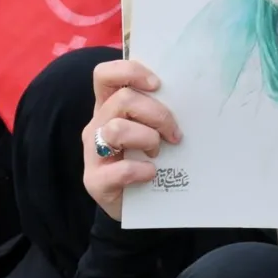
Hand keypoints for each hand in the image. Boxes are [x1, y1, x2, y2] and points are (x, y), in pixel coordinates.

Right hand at [83, 60, 181, 220]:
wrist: (137, 206)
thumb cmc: (147, 159)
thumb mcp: (151, 130)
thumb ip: (157, 112)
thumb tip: (185, 97)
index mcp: (109, 107)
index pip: (105, 75)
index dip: (130, 71)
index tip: (157, 84)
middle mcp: (97, 125)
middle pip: (122, 100)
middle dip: (156, 114)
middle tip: (174, 133)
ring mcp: (92, 153)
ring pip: (117, 129)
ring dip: (147, 139)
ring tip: (158, 153)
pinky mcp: (95, 181)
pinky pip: (119, 169)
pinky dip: (141, 170)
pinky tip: (151, 174)